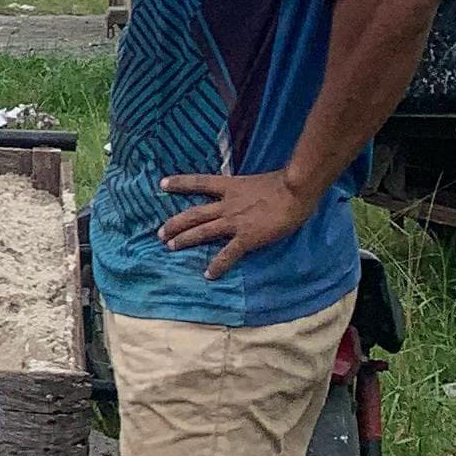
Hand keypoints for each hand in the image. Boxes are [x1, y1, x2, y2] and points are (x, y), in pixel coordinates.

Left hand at [157, 169, 315, 279]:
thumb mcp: (257, 180)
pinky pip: (228, 254)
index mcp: (231, 187)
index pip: (199, 182)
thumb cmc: (285, 182)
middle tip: (159, 233)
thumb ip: (246, 189)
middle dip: (174, 224)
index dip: (180, 183)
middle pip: (193, 214)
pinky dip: (217, 265)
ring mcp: (234, 221)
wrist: (296, 190)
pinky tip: (209, 275)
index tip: (162, 185)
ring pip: (202, 231)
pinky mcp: (246, 237)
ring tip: (169, 247)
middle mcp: (227, 204)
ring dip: (184, 240)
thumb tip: (247, 193)